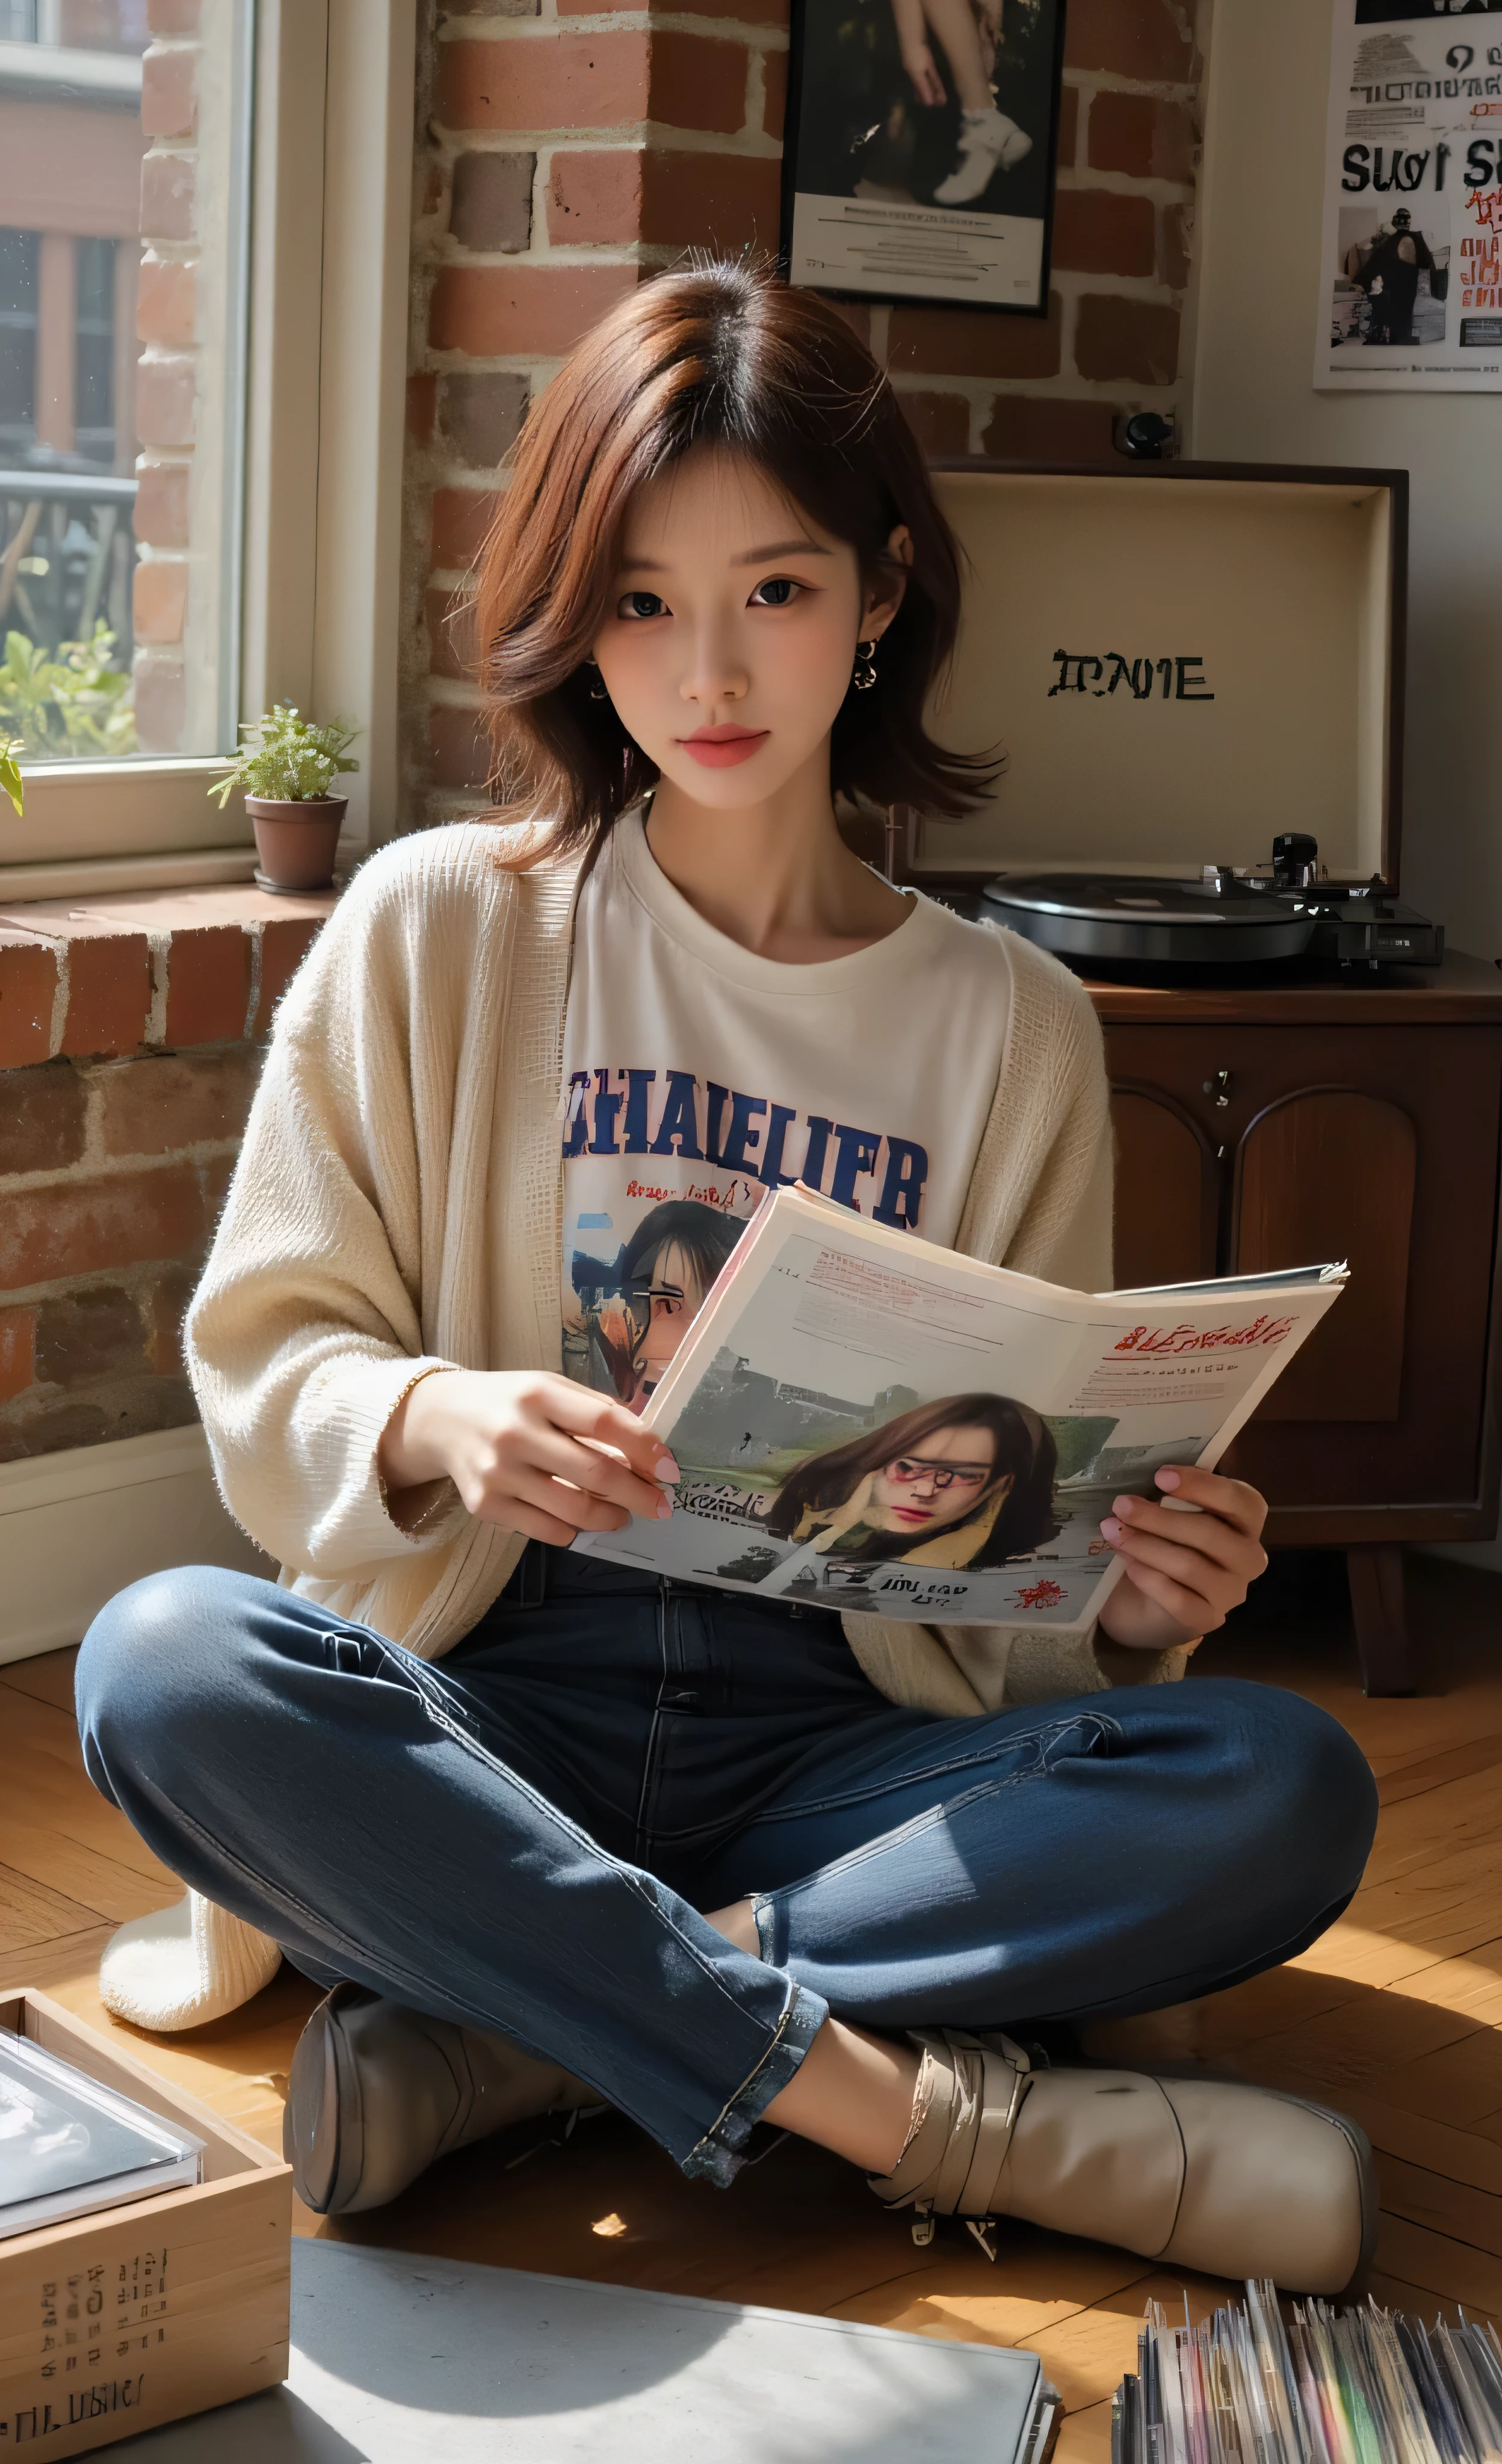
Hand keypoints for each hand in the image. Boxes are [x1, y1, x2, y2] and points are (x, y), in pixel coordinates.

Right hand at [379, 1369, 678, 1546]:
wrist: (439, 1419)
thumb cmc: (508, 1402)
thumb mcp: (548, 1387)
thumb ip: (594, 1410)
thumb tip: (648, 1446)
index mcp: (537, 1393)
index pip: (604, 1422)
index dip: (644, 1448)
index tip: (669, 1468)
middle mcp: (515, 1432)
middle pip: (595, 1472)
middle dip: (639, 1494)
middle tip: (659, 1504)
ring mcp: (498, 1473)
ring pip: (573, 1509)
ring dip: (611, 1517)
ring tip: (623, 1515)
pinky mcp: (485, 1506)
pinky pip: (546, 1530)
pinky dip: (573, 1530)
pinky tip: (581, 1521)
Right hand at [901, 40, 946, 103]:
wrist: (914, 37)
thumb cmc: (914, 55)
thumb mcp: (917, 73)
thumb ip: (923, 88)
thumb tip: (928, 103)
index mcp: (913, 77)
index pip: (919, 91)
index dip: (925, 98)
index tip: (931, 107)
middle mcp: (917, 73)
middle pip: (925, 88)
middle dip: (932, 96)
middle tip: (941, 104)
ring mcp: (923, 67)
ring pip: (930, 82)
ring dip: (936, 90)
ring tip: (943, 100)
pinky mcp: (928, 60)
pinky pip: (933, 74)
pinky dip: (937, 82)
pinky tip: (940, 89)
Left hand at [1094, 1465, 1267, 1652]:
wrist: (1148, 1601)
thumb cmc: (1165, 1543)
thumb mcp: (1171, 1513)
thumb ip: (1169, 1495)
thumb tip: (1137, 1473)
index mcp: (1246, 1521)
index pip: (1241, 1500)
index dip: (1203, 1485)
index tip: (1161, 1475)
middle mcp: (1248, 1557)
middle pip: (1211, 1534)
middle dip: (1160, 1518)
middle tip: (1120, 1505)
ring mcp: (1231, 1592)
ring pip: (1190, 1566)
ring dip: (1146, 1546)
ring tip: (1112, 1532)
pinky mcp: (1207, 1619)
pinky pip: (1180, 1600)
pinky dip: (1151, 1580)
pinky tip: (1128, 1566)